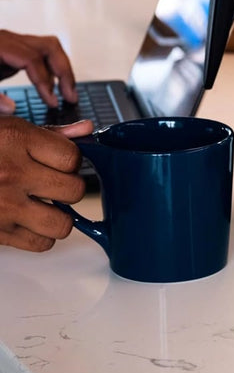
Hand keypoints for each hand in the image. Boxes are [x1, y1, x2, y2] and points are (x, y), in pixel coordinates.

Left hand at [0, 30, 77, 110]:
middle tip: (70, 96)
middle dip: (64, 72)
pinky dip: (52, 69)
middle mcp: (8, 40)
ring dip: (62, 69)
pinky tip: (52, 86)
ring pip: (50, 47)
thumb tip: (10, 108)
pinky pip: (42, 53)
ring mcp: (13, 43)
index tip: (52, 102)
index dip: (45, 82)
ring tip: (67, 92)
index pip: (33, 59)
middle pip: (49, 47)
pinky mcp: (14, 49)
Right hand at [0, 117, 92, 251]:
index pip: (73, 157)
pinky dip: (41, 235)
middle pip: (73, 190)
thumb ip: (50, 133)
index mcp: (15, 141)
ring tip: (45, 205)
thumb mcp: (6, 128)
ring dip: (59, 216)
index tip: (61, 160)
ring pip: (62, 224)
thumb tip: (87, 129)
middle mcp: (11, 174)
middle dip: (68, 187)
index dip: (71, 160)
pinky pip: (40, 244)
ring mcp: (3, 207)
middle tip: (54, 183)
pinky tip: (29, 220)